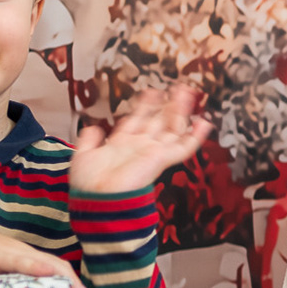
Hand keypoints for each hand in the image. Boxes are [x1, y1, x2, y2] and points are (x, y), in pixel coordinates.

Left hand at [69, 84, 212, 195]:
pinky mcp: (162, 159)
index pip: (139, 120)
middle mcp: (140, 147)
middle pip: (159, 121)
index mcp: (122, 145)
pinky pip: (184, 147)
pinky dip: (195, 136)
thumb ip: (90, 140)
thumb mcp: (83, 155)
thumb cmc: (90, 185)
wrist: (99, 199)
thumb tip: (93, 128)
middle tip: (178, 88)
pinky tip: (204, 124)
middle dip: (168, 104)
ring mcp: (153, 153)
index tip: (152, 92)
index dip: (146, 106)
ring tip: (188, 94)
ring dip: (181, 111)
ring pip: (173, 129)